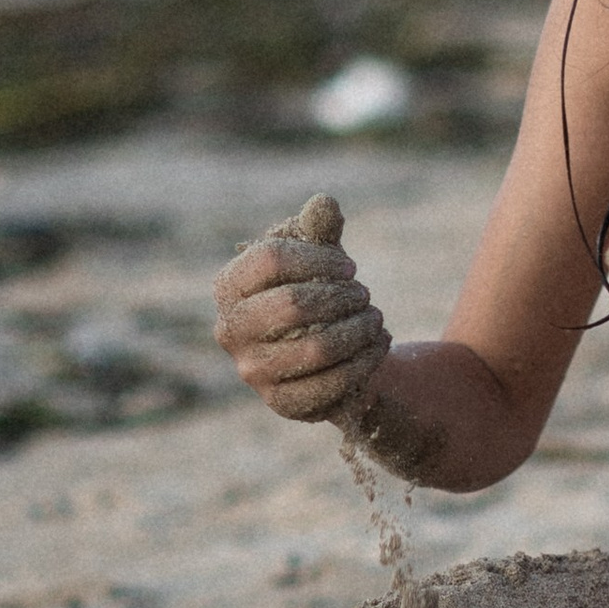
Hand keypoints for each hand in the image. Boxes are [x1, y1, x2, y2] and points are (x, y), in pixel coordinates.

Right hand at [215, 194, 389, 424]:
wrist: (324, 357)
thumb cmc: (315, 294)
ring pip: (316, 347)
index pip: (271, 259)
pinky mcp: (282, 403)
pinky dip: (365, 361)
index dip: (319, 259)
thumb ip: (318, 230)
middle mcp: (231, 330)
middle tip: (364, 295)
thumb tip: (324, 204)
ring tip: (376, 319)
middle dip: (342, 296)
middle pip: (293, 303)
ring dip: (358, 329)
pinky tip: (378, 345)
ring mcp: (253, 371)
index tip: (350, 268)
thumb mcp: (317, 258)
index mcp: (230, 287)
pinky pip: (331, 384)